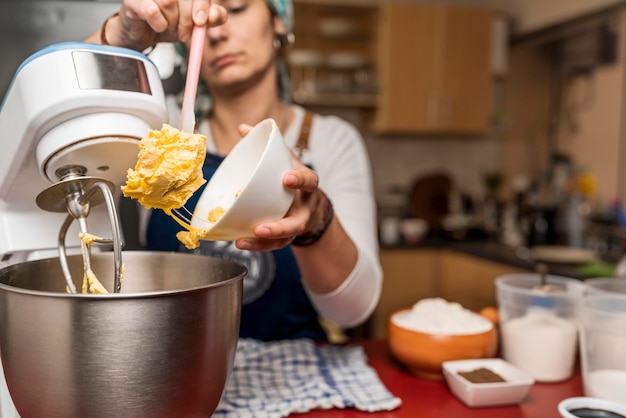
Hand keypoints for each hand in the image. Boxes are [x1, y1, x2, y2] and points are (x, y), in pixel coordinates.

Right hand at [114, 0, 226, 48]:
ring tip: (168, 28)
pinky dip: (159, 24)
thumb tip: (215, 15)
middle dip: (188, 20)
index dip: (203, 4)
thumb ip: (211, 18)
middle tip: (185, 34)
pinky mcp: (134, 0)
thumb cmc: (168, 23)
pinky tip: (157, 26)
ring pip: (169, 3)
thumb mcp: (194, 24)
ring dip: (172, 23)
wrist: (142, 34)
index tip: (201, 21)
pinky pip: (152, 12)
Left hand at [233, 124, 321, 251]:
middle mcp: (304, 208)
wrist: (310, 206)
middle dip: (281, 227)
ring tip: (243, 241)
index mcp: (307, 186)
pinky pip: (273, 246)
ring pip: (284, 239)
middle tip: (261, 228)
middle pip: (298, 222)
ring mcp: (296, 225)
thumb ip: (267, 145)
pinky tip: (240, 242)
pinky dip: (257, 246)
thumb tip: (243, 127)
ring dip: (264, 243)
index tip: (287, 178)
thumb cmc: (294, 180)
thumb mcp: (286, 160)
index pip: (309, 181)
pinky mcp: (286, 237)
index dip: (300, 180)